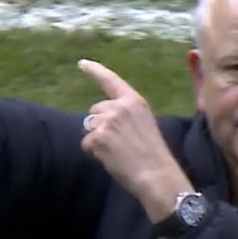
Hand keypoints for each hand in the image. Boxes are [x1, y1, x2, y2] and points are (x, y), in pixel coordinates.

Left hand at [78, 59, 193, 222]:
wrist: (156, 175)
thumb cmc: (153, 155)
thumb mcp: (145, 124)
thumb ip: (125, 115)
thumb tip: (101, 120)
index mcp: (134, 101)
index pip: (110, 80)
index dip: (94, 71)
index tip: (81, 63)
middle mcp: (119, 107)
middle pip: (94, 111)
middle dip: (99, 125)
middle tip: (118, 144)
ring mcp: (107, 121)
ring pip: (89, 128)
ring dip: (96, 140)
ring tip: (116, 152)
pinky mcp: (98, 137)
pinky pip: (86, 144)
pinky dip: (94, 153)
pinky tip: (110, 159)